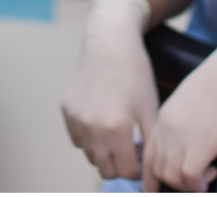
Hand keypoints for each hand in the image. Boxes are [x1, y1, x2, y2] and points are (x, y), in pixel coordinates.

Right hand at [62, 0, 158, 179]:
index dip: (138, 167)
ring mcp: (75, 119)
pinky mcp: (66, 110)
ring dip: (104, 152)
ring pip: (90, 156)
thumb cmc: (135, 74)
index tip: (143, 155)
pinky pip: (78, 138)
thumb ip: (150, 145)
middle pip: (106, 170)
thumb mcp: (151, 109)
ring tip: (117, 131)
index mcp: (116, 128)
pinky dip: (89, 137)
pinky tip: (101, 118)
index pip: (127, 172)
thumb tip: (150, 174)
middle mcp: (91, 127)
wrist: (109, 43)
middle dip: (120, 164)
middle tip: (130, 147)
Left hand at [142, 19, 216, 192]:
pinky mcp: (201, 146)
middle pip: (155, 169)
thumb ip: (182, 120)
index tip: (161, 184)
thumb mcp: (190, 99)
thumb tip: (190, 138)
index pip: (147, 154)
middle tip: (192, 181)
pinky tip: (212, 175)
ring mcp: (181, 137)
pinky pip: (190, 178)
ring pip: (170, 177)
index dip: (153, 174)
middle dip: (172, 183)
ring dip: (187, 184)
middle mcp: (166, 129)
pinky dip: (199, 184)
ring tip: (205, 177)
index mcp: (162, 116)